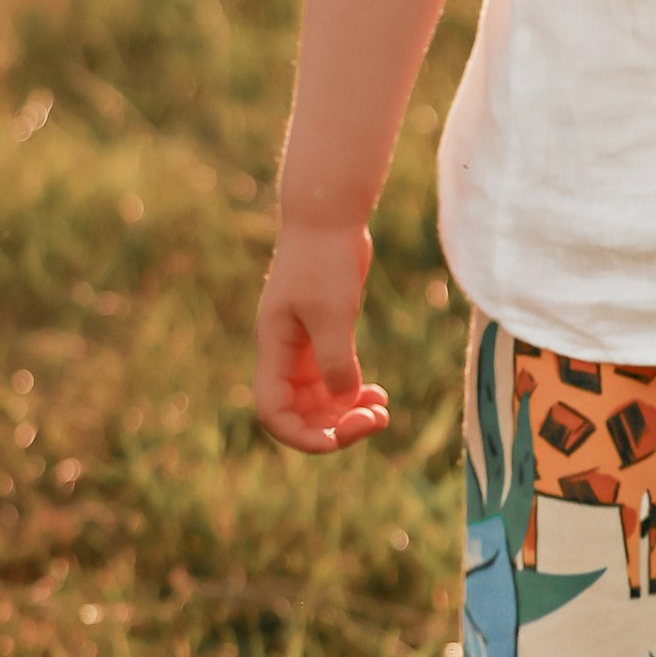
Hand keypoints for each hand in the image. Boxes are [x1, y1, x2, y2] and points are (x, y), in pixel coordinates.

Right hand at [253, 220, 388, 451]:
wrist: (329, 217)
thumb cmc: (325, 260)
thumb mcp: (332, 312)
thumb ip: (335, 360)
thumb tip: (344, 400)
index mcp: (274, 349)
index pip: (273, 412)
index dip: (301, 436)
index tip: (339, 439)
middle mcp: (284, 354)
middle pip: (298, 413)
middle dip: (333, 426)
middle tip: (376, 420)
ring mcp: (304, 347)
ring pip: (319, 400)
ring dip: (347, 413)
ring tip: (382, 410)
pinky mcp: (325, 335)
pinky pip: (334, 380)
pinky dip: (354, 392)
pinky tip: (378, 393)